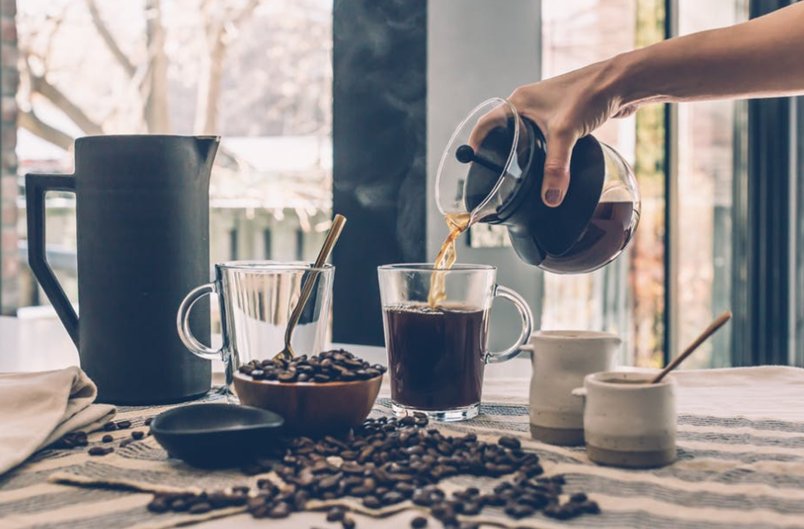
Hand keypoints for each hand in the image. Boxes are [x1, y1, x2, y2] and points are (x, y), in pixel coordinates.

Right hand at [472, 58, 631, 206]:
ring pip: (526, 134)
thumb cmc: (589, 94)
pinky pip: (545, 135)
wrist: (621, 82)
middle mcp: (529, 103)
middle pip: (504, 130)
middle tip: (496, 172)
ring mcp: (546, 109)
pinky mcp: (563, 115)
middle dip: (499, 151)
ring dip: (522, 151)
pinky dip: (543, 149)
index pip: (487, 123)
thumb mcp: (565, 134)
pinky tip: (548, 163)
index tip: (472, 162)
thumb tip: (550, 198)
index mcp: (519, 102)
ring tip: (519, 172)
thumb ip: (555, 168)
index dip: (476, 143)